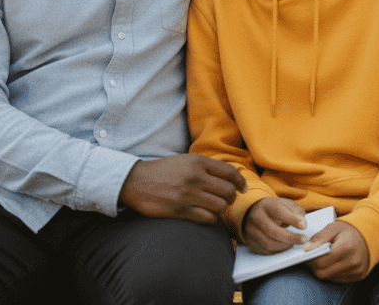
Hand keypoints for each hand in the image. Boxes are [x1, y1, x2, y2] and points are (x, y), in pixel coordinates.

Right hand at [119, 154, 246, 223]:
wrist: (135, 181)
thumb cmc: (163, 171)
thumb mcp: (185, 160)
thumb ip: (206, 166)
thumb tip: (230, 177)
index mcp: (198, 161)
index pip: (230, 172)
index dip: (241, 182)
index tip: (242, 189)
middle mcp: (196, 177)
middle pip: (228, 191)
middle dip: (231, 198)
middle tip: (226, 200)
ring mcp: (188, 194)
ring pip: (220, 206)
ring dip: (221, 210)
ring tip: (214, 208)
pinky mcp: (180, 210)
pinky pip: (207, 218)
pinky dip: (211, 219)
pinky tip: (205, 216)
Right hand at [242, 197, 307, 253]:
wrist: (252, 213)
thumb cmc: (273, 210)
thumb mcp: (284, 204)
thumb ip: (295, 211)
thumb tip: (302, 222)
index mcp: (266, 205)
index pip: (279, 211)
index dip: (292, 219)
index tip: (304, 226)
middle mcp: (256, 217)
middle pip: (272, 231)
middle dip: (290, 237)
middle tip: (303, 239)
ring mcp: (251, 230)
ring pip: (268, 243)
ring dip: (284, 246)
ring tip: (294, 243)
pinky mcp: (250, 242)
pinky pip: (264, 250)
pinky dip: (277, 250)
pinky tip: (284, 246)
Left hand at [304, 221, 369, 282]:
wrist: (369, 235)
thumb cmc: (348, 230)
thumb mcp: (333, 228)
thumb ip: (319, 238)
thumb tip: (306, 249)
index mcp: (346, 247)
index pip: (320, 261)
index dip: (309, 259)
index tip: (306, 254)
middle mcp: (353, 262)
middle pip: (323, 273)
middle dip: (314, 266)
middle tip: (311, 257)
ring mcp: (357, 271)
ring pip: (329, 277)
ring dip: (322, 270)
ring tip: (322, 258)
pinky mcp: (358, 276)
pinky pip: (337, 279)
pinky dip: (331, 272)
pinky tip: (332, 263)